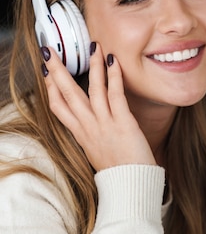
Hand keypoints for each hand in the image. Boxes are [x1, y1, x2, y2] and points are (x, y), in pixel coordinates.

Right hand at [41, 43, 155, 170]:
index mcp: (81, 135)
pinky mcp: (123, 124)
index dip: (51, 88)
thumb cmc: (119, 172)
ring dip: (92, 66)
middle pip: (68, 95)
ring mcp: (105, 125)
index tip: (46, 72)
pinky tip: (113, 62)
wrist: (130, 187)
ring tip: (93, 46)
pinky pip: (116, 96)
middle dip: (58, 70)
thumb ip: (93, 136)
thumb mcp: (97, 153)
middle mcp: (89, 128)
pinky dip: (114, 77)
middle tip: (49, 50)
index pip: (58, 107)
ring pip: (93, 90)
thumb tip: (93, 126)